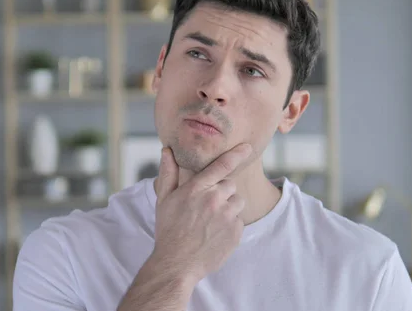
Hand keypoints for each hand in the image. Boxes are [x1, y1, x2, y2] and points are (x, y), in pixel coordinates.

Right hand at [151, 143, 252, 283]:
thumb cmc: (168, 230)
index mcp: (196, 189)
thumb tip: (167, 150)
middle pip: (230, 185)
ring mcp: (226, 216)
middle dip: (222, 193)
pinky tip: (215, 234)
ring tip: (211, 221)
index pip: (221, 166)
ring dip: (229, 208)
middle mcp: (214, 199)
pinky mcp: (236, 232)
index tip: (247, 147)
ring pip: (237, 202)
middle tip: (207, 207)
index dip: (236, 154)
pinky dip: (231, 226)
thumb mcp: (164, 200)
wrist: (177, 263)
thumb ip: (168, 173)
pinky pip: (239, 221)